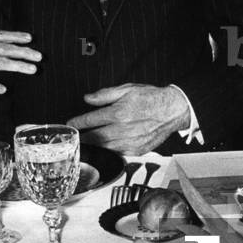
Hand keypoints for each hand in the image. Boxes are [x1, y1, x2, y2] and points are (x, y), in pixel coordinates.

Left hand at [67, 84, 189, 154]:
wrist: (172, 110)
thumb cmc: (151, 98)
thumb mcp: (127, 89)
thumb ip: (105, 95)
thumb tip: (88, 98)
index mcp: (118, 113)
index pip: (90, 120)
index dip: (77, 122)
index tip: (71, 124)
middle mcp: (122, 129)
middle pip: (94, 137)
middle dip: (83, 137)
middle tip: (76, 137)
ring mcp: (130, 141)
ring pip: (105, 148)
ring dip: (94, 146)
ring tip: (87, 143)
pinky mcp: (137, 150)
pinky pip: (118, 153)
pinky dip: (110, 151)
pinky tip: (106, 147)